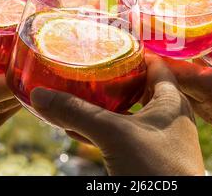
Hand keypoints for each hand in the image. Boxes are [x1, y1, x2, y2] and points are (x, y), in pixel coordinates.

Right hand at [30, 54, 204, 175]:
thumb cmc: (154, 170)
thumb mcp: (114, 134)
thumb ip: (78, 112)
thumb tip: (39, 94)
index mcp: (172, 102)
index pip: (155, 65)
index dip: (135, 52)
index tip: (111, 42)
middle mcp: (168, 118)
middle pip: (138, 89)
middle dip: (113, 81)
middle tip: (89, 67)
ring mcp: (158, 141)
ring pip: (126, 116)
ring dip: (102, 109)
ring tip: (76, 97)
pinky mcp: (145, 160)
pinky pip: (120, 138)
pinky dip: (99, 132)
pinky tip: (76, 130)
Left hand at [164, 0, 211, 174]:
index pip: (170, 72)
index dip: (155, 51)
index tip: (144, 30)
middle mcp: (206, 107)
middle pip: (169, 80)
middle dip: (160, 55)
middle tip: (153, 28)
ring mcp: (211, 114)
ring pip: (180, 88)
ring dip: (173, 66)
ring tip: (168, 38)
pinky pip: (192, 93)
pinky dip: (187, 75)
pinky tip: (193, 58)